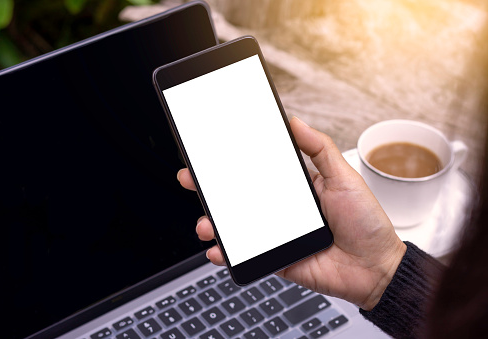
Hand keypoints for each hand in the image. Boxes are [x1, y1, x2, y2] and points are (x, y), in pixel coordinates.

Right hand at [177, 116, 405, 309]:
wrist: (377, 269)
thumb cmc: (366, 222)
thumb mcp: (344, 177)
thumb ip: (319, 149)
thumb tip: (295, 121)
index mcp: (295, 187)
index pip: (258, 170)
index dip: (234, 162)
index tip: (212, 152)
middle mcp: (282, 209)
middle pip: (240, 197)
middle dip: (211, 189)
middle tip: (191, 178)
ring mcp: (277, 234)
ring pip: (237, 227)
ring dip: (214, 223)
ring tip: (205, 222)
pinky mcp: (276, 258)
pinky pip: (247, 255)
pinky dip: (228, 254)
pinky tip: (217, 250)